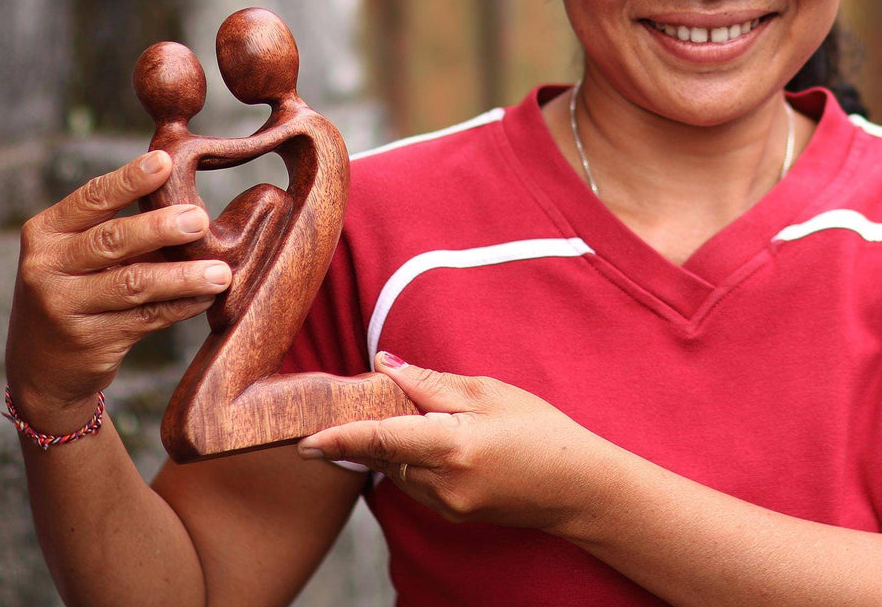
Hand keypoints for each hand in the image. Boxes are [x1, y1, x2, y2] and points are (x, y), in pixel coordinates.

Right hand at [5, 151, 230, 432]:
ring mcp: (64, 307)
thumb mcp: (78, 253)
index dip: (129, 180)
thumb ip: (120, 226)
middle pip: (112, 240)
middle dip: (160, 228)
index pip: (91, 199)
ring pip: (133, 284)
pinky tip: (206, 297)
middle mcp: (47, 267)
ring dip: (183, 276)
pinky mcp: (90, 341)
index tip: (164, 162)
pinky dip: (181, 306)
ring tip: (221, 272)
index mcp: (47, 232)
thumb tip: (190, 202)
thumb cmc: (76, 289)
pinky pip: (147, 318)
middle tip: (201, 219)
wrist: (41, 365)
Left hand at [298, 352, 606, 532]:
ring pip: (398, 471)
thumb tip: (385, 365)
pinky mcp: (453, 515)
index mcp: (452, 446)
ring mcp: (447, 506)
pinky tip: (433, 439)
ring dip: (393, 444)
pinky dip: (411, 460)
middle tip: (372, 399)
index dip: (340, 439)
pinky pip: (416, 484)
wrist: (577, 487)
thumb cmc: (540, 430)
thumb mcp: (489, 392)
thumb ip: (432, 382)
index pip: (381, 439)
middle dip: (370, 428)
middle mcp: (443, 484)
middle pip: (385, 453)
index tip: (304, 441)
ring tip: (418, 415)